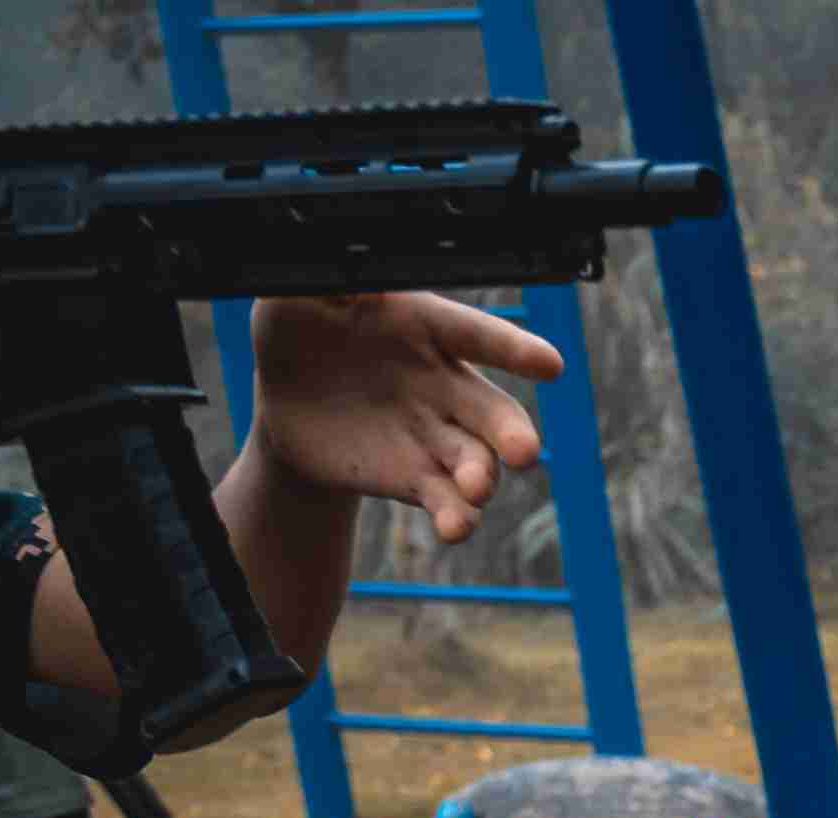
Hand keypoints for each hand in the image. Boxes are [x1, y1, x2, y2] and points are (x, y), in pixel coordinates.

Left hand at [238, 292, 558, 547]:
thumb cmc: (298, 332)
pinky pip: (447, 501)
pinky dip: (457, 516)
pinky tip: (454, 528)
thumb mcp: (296, 297)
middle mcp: (443, 384)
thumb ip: (328, 282)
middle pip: (492, 410)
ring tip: (473, 491)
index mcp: (423, 328)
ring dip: (482, 477)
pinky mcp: (418, 478)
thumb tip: (348, 269)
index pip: (474, 335)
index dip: (513, 350)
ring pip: (476, 460)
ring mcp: (436, 435)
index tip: (550, 365)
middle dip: (512, 432)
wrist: (287, 403)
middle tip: (522, 451)